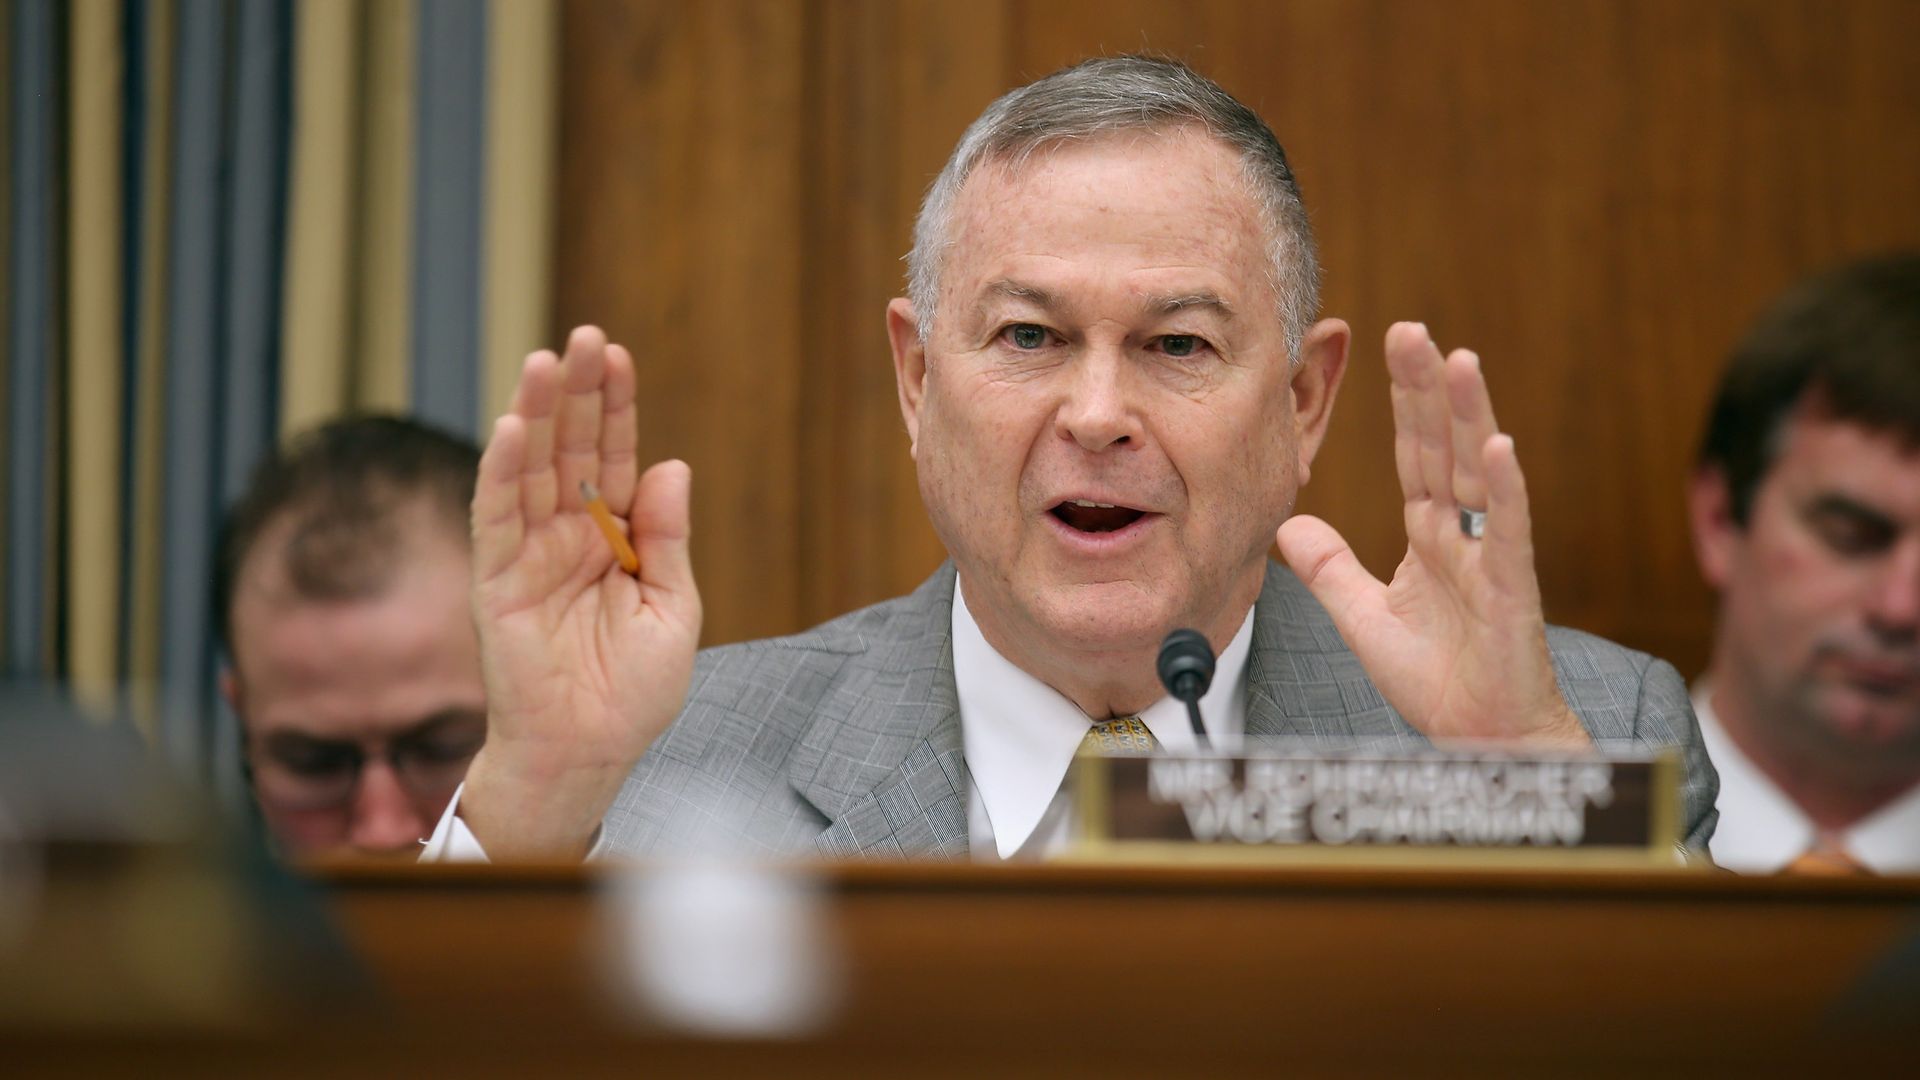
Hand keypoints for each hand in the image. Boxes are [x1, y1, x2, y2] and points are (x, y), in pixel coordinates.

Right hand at [461, 326, 702, 857]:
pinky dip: (501, 471)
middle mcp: (569, 535)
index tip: (619, 355)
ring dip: (535, 414)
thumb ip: (667, 538)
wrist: (590, 751)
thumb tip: (669, 464)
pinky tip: (511, 428)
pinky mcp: (498, 579)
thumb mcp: (673, 608)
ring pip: (530, 470)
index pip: (613, 457)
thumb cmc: (633, 691)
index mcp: (615, 538)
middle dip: (577, 392)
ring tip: (543, 361)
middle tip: (584, 337)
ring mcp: (530, 553)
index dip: (616, 407)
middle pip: (570, 449)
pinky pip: (495, 517)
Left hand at [1275, 322, 1586, 745]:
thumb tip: (1290, 525)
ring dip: (1470, 417)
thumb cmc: (1439, 679)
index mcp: (1429, 535)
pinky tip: (1497, 445)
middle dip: (1428, 388)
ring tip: (1460, 360)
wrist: (1479, 738)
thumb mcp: (1363, 616)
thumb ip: (1331, 568)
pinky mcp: (1510, 588)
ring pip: (1477, 473)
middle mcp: (1461, 533)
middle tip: (1411, 328)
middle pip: (1442, 447)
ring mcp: (1490, 556)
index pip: (1414, 454)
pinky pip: (1507, 531)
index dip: (1404, 402)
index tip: (1393, 344)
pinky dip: (1502, 488)